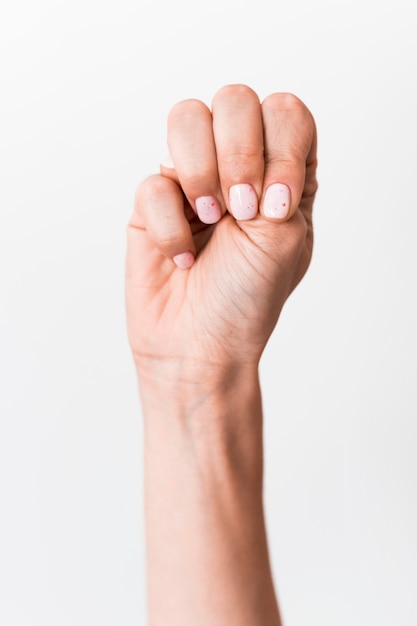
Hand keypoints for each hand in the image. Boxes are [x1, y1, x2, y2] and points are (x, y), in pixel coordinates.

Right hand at [126, 85, 317, 378]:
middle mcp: (237, 166)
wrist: (200, 346)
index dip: (281, 146)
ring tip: (210, 219)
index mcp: (282, 173)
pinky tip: (184, 259)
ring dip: (200, 171)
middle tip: (240, 210)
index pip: (285, 112)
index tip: (275, 205)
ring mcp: (192, 179)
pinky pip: (152, 181)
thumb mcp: (287, 238)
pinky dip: (171, 226)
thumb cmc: (248, 299)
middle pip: (235, 100)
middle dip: (239, 153)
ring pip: (186, 118)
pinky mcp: (152, 203)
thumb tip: (235, 139)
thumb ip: (278, 174)